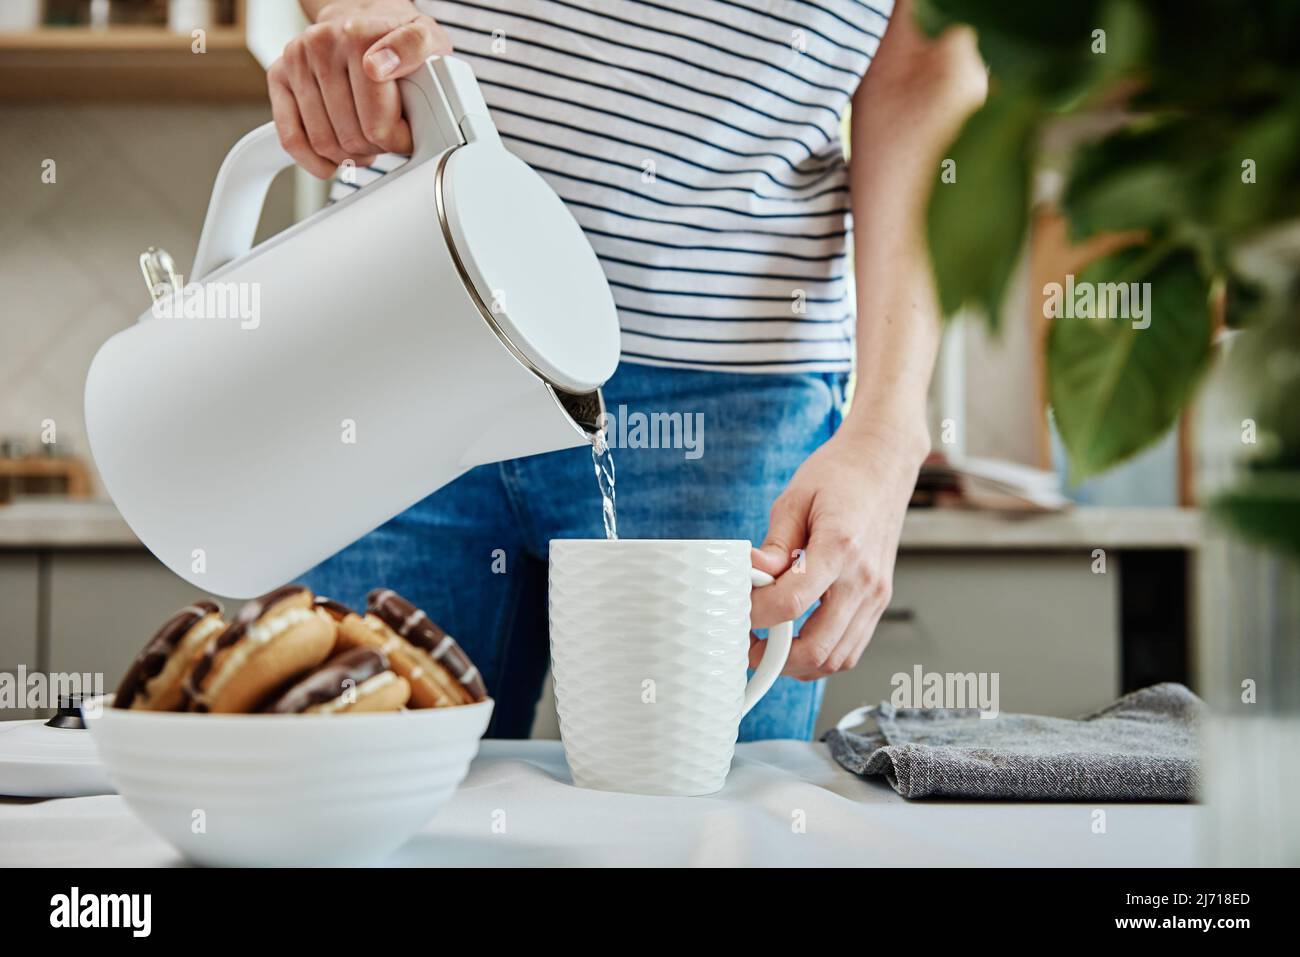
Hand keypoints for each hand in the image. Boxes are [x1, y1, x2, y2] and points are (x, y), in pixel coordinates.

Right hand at [269, 0, 451, 178]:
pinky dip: (311, 161)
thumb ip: (413, 46)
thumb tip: (380, 66)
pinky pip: (290, 136)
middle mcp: (321, 45)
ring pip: (323, 143)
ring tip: (364, 144)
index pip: (376, 122)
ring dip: (348, 157)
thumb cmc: (395, 38)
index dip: (395, 140)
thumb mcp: (424, 36)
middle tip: (384, 141)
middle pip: (350, 137)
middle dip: (373, 149)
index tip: (404, 135)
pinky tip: (331, 165)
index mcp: (357, 37)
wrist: (363, 20)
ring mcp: (297, 60)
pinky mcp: (279, 76)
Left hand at [749, 418, 927, 679]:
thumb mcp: (795, 499)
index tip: (736, 612)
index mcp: (840, 547)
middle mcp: (864, 578)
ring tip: (769, 647)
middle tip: (747, 645)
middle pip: (818, 646)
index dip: (756, 616)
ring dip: (799, 664)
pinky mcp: (879, 600)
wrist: (884, 462)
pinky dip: (823, 656)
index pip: (791, 602)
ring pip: (838, 658)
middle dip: (774, 657)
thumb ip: (774, 544)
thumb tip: (751, 575)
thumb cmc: (840, 474)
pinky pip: (852, 647)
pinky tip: (797, 642)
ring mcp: (876, 594)